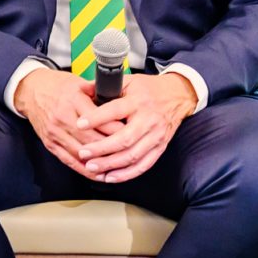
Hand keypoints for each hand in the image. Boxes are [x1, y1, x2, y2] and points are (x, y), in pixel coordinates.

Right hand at [14, 68, 119, 175]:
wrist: (32, 91)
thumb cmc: (60, 87)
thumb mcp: (82, 85)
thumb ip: (100, 95)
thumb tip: (123, 106)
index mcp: (74, 100)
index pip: (99, 119)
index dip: (117, 128)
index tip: (131, 132)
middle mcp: (63, 118)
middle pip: (91, 139)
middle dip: (112, 147)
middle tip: (129, 151)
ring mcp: (55, 133)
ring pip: (81, 152)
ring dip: (100, 162)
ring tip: (118, 166)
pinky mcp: (50, 144)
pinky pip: (69, 161)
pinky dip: (85, 169)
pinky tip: (98, 173)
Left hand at [72, 72, 198, 183]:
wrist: (178, 96)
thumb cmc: (149, 89)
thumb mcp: (130, 81)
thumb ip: (108, 86)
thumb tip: (84, 88)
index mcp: (138, 101)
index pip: (115, 110)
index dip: (96, 118)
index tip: (79, 124)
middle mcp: (148, 119)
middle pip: (124, 139)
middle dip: (101, 149)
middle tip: (83, 153)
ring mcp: (156, 135)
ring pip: (132, 155)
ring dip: (110, 164)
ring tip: (92, 167)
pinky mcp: (160, 146)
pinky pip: (144, 165)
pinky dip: (127, 174)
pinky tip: (111, 176)